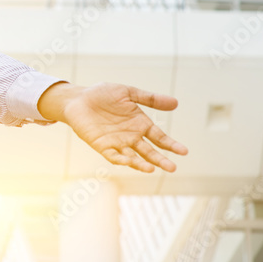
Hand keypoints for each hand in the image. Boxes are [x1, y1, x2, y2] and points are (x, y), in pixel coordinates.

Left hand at [38, 81, 187, 172]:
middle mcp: (131, 136)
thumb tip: (175, 103)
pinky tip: (128, 161)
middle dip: (160, 159)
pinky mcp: (102, 145)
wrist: (78, 98)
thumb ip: (150, 99)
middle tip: (172, 168)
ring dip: (142, 163)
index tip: (184, 152)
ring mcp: (117, 142)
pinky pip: (113, 155)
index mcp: (140, 124)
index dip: (171, 145)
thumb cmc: (103, 94)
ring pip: (133, 157)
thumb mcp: (128, 92)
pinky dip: (121, 159)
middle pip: (149, 151)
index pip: (159, 138)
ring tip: (152, 169)